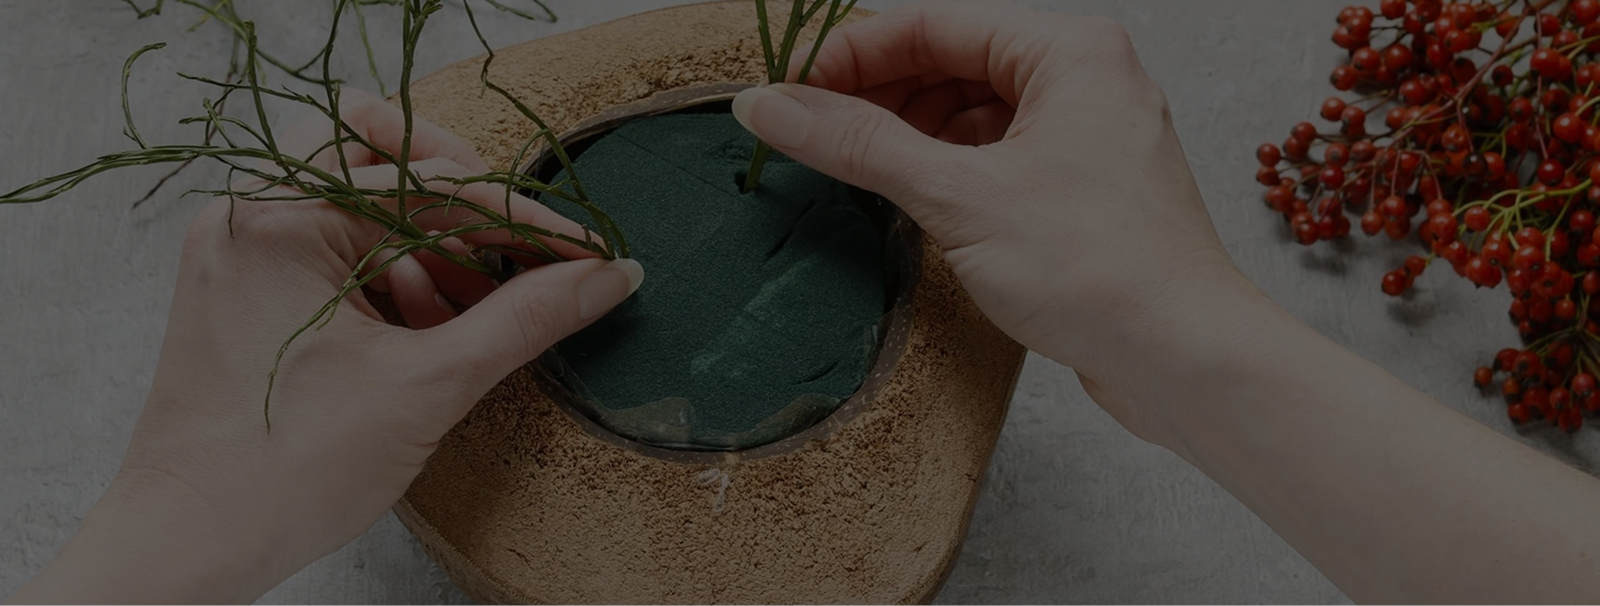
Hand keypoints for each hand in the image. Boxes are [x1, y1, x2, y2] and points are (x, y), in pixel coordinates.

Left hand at [7, 90, 642, 604]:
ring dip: (425, 241)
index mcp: (283, 218)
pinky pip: (327, 249)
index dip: (524, 218)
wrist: (189, 545)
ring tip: (472, 312)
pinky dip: (385, 275)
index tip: (583, 251)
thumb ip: (525, 318)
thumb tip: (605, 276)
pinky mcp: (241, 291)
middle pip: (374, 149)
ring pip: (355, 200)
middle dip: (456, 191)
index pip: (434, 183)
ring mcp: (239, 252)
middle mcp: (250, 215)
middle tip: (510, 243)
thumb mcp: (429, 386)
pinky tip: (424, 332)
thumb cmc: (285, 471)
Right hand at [730, 1, 1257, 444]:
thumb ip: (859, 144)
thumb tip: (774, 106)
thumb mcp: (958, 195)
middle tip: (809, 130)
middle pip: (955, 64)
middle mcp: (1089, 82)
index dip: (853, 54)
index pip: (936, 25)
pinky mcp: (1086, 195)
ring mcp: (1091, 139)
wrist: (1185, 358)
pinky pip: (999, 161)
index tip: (791, 89)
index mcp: (1071, 53)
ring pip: (975, 116)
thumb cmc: (1101, 269)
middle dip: (878, 96)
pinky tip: (909, 202)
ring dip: (910, 138)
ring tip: (851, 169)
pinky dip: (948, 174)